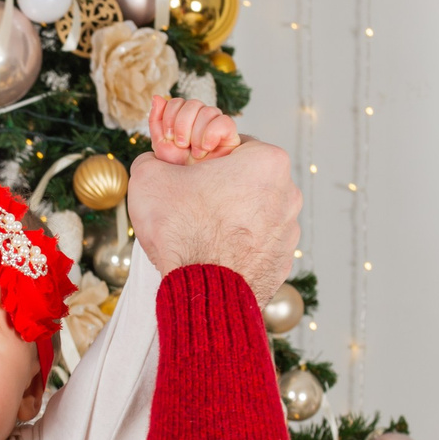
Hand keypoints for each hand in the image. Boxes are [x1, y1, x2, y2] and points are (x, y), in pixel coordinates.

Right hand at [126, 139, 299, 303]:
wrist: (201, 292)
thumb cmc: (184, 232)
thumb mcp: (149, 177)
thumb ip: (152, 159)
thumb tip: (154, 163)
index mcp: (267, 161)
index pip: (233, 146)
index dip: (204, 160)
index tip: (187, 175)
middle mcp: (287, 193)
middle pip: (246, 181)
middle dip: (220, 189)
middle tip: (189, 204)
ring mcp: (288, 231)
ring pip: (253, 214)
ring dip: (230, 219)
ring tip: (199, 234)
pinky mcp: (282, 262)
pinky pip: (256, 246)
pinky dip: (237, 248)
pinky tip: (212, 255)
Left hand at [145, 94, 242, 163]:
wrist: (193, 188)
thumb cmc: (178, 167)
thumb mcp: (161, 144)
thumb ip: (156, 121)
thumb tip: (156, 97)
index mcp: (184, 118)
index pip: (177, 101)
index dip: (170, 117)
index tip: (169, 137)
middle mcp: (202, 118)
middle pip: (193, 103)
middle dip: (182, 125)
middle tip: (182, 145)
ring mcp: (217, 125)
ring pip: (209, 111)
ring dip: (197, 134)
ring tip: (196, 152)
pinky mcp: (230, 135)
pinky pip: (224, 121)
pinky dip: (211, 135)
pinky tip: (207, 149)